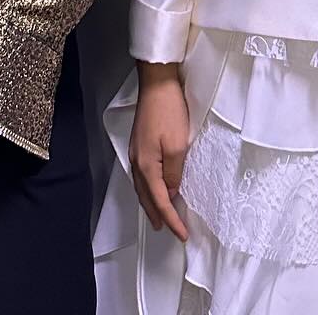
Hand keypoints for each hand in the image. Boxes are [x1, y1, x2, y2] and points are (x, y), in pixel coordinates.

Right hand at [129, 66, 189, 242]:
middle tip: (167, 230)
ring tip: (159, 215)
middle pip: (146, 197)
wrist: (157, 83)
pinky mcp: (139, 143)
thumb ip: (174, 173)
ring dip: (151, 203)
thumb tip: (169, 191)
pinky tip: (154, 188)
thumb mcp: (179, 145)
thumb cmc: (169, 111)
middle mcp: (137, 162)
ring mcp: (136, 152)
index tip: (182, 234)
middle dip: (157, 215)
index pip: (159, 201)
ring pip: (142, 187)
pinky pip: (142, 175)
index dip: (171, 219)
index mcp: (146, 166)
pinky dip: (148, 188)